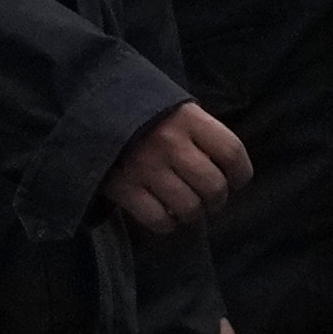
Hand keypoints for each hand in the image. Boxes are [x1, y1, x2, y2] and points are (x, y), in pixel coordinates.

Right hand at [100, 99, 251, 234]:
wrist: (91, 110)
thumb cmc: (145, 113)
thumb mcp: (177, 108)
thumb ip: (203, 133)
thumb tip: (229, 171)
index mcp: (188, 118)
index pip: (232, 152)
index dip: (241, 174)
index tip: (236, 181)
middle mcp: (169, 142)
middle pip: (214, 186)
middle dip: (217, 200)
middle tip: (209, 199)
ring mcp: (144, 166)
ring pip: (189, 208)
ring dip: (193, 214)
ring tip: (187, 208)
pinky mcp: (122, 187)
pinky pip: (158, 221)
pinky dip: (167, 225)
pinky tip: (165, 215)